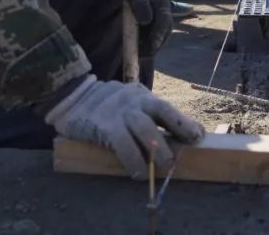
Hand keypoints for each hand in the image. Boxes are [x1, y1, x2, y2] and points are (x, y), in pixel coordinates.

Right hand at [45, 75, 204, 178]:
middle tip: (188, 147)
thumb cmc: (103, 107)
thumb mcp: (125, 104)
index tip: (198, 135)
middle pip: (162, 110)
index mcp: (141, 96)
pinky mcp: (105, 125)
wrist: (70, 96)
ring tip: (165, 166)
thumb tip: (166, 140)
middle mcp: (134, 100)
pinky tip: (139, 173)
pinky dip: (134, 161)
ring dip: (158, 150)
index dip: (184, 121)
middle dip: (179, 129)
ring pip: (146, 128)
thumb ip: (142, 116)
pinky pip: (124, 145)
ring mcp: (119, 111)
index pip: (167, 107)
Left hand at [104, 0, 171, 54]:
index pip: (164, 21)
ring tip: (142, 53)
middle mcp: (164, 3)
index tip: (149, 50)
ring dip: (154, 42)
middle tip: (144, 56)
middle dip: (157, 43)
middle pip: (166, 27)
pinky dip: (149, 37)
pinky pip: (155, 27)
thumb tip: (147, 21)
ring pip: (162, 29)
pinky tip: (141, 45)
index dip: (157, 37)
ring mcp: (159, 8)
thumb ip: (139, 2)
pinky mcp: (153, 12)